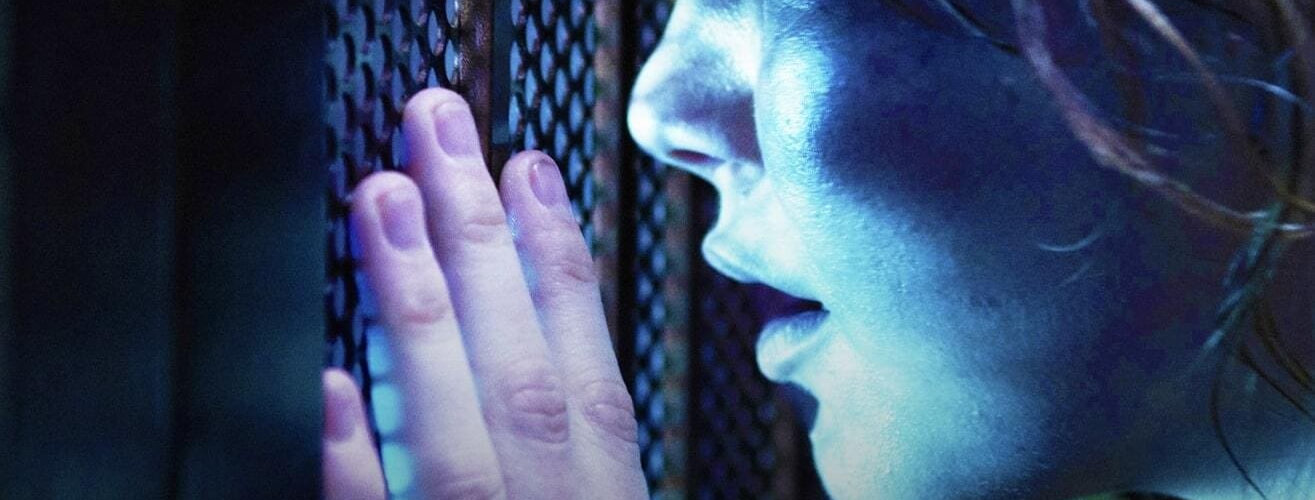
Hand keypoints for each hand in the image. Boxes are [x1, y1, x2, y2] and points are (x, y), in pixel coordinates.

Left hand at [321, 88, 646, 498]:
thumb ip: (578, 451)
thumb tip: (546, 341)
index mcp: (599, 499)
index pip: (585, 368)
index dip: (558, 261)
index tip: (527, 175)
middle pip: (518, 369)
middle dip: (477, 240)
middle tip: (437, 135)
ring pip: (448, 427)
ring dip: (417, 306)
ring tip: (384, 200)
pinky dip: (350, 460)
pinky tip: (327, 385)